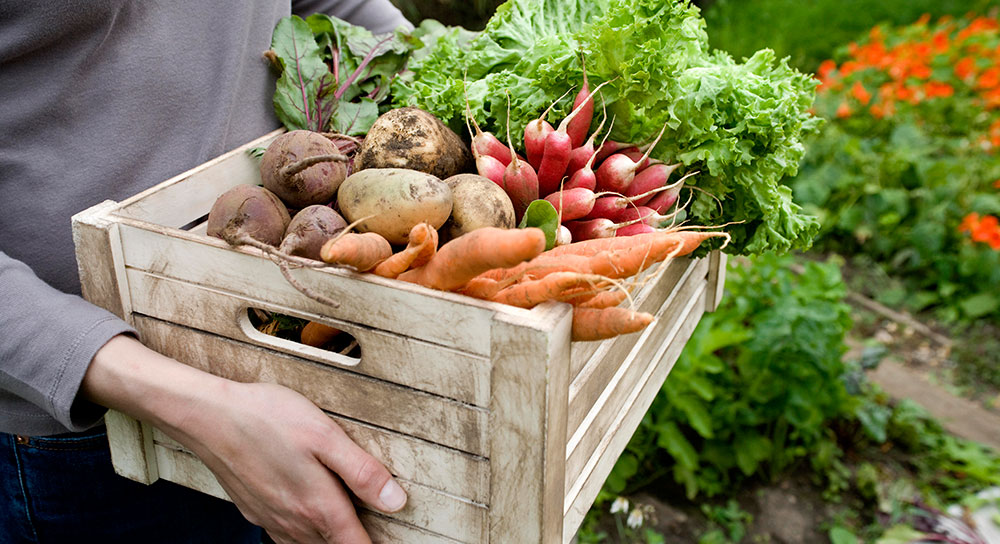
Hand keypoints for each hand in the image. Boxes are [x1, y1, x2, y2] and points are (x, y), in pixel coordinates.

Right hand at [83, 335, 405, 543]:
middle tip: (371, 527)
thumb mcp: (325, 436)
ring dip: (329, 538)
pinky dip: (303, 533)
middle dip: (353, 540)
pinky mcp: (254, 510)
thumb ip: (362, 472)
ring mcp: (271, 519)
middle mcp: (294, 521)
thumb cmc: (267, 418)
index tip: (391, 539)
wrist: (208, 416)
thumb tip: (395, 501)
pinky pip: (285, 535)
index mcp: (318, 506)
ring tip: (346, 523)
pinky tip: (307, 513)